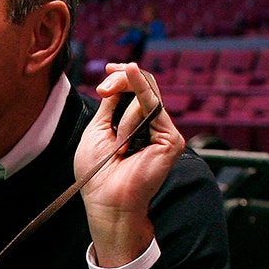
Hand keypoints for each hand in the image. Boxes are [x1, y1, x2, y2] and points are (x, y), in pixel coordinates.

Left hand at [75, 62, 185, 268]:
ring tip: (117, 146)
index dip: (123, 76)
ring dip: (122, 118)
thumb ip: (110, 103)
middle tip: (103, 88)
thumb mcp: (97, 129)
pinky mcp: (171, 139)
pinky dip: (138, 99)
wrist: (106, 200)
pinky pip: (153, 106)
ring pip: (145, 97)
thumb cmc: (97, 172)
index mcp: (134, 125)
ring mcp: (163, 132)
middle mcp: (152, 127)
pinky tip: (131, 75)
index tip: (108, 68)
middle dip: (121, 80)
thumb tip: (119, 77)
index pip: (134, 90)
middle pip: (143, 85)